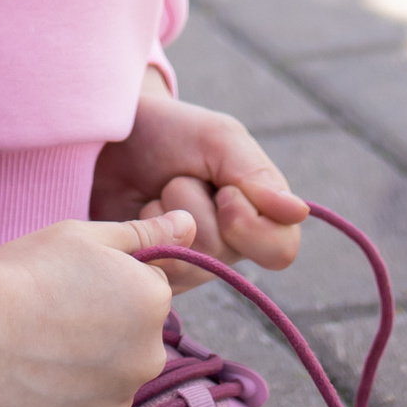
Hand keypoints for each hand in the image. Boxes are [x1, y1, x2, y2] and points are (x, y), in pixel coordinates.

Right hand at [0, 213, 195, 406]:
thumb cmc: (24, 275)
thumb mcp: (84, 236)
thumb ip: (144, 234)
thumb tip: (190, 223)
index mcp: (152, 301)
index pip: (145, 288)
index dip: (105, 281)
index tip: (69, 280)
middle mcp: (147, 356)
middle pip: (131, 336)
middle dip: (102, 325)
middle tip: (50, 311)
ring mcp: (115, 399)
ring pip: (107, 375)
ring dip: (83, 363)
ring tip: (34, 343)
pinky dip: (61, 394)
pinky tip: (30, 374)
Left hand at [90, 82, 307, 272]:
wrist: (109, 138)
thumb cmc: (169, 132)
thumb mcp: (218, 139)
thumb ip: (257, 176)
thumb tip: (298, 211)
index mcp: (260, 213)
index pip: (281, 249)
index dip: (250, 223)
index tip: (223, 190)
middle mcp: (230, 246)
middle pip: (226, 255)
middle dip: (193, 207)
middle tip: (178, 179)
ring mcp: (192, 263)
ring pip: (188, 263)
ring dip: (163, 217)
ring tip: (154, 193)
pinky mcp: (155, 273)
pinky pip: (154, 272)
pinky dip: (140, 234)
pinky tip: (136, 214)